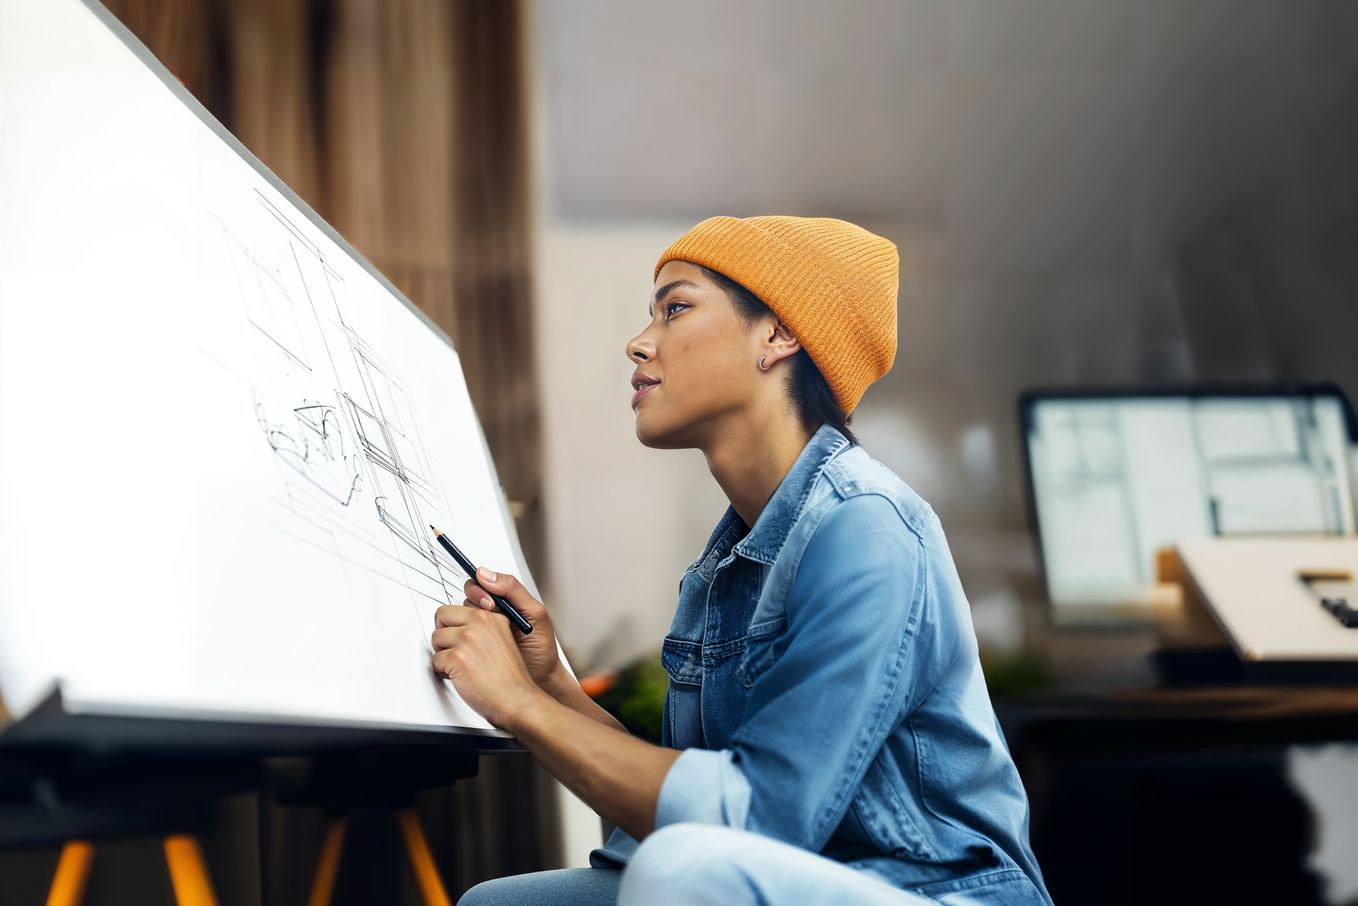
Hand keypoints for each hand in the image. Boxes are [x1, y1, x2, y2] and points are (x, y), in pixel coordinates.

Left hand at [431, 601, 539, 727]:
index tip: (456, 636)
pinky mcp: (457, 657)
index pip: (457, 608)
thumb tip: (460, 625)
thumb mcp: (503, 639)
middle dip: (443, 634)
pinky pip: (435, 659)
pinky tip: (459, 675)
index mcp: (491, 617)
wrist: (515, 698)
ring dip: (443, 653)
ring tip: (459, 665)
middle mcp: (480, 623)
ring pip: (436, 638)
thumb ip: (484, 627)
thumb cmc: (509, 676)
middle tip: (453, 649)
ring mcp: (468, 638)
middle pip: (442, 616)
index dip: (454, 625)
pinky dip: (443, 671)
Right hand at [459, 568, 567, 693]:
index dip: (479, 591)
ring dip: (464, 624)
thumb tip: (485, 573)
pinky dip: (456, 641)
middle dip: (471, 606)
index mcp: (503, 603)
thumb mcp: (535, 614)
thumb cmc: (541, 649)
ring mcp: (478, 633)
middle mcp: (488, 615)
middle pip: (465, 599)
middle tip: (485, 620)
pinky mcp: (469, 650)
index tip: (489, 604)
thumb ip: (513, 590)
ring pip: (457, 619)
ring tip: (481, 637)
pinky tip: (471, 649)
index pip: (479, 585)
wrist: (541, 680)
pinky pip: (454, 640)